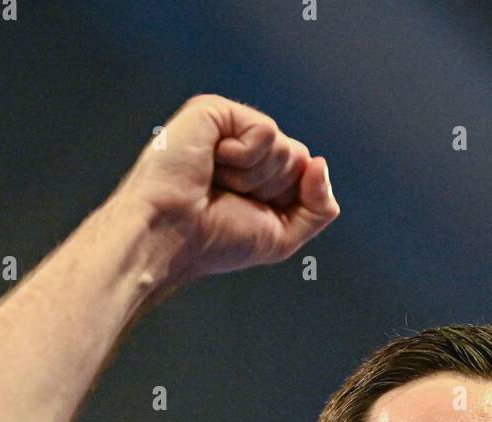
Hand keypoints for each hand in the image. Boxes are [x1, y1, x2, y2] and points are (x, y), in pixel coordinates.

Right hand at [113, 94, 339, 280]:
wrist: (172, 236)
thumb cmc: (215, 241)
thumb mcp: (282, 236)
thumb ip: (317, 208)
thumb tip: (320, 163)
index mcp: (256, 172)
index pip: (303, 173)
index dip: (286, 200)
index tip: (245, 213)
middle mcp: (243, 145)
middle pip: (298, 157)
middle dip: (271, 189)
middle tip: (228, 197)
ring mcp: (229, 126)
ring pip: (285, 147)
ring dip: (254, 178)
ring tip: (215, 183)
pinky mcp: (216, 111)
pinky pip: (266, 132)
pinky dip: (244, 159)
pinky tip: (211, 163)